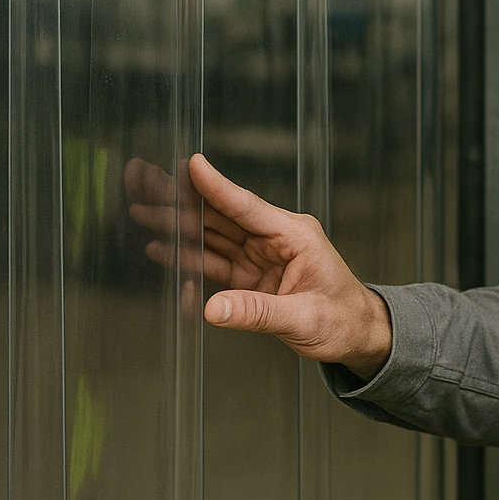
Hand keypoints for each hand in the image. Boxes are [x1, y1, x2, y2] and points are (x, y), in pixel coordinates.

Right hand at [124, 154, 393, 379]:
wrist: (358, 335)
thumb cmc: (343, 319)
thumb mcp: (303, 318)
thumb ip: (256, 313)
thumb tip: (213, 309)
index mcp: (294, 236)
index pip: (247, 207)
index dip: (215, 187)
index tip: (189, 164)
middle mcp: (275, 239)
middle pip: (221, 214)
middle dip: (181, 198)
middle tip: (145, 179)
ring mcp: (262, 256)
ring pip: (213, 235)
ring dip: (177, 224)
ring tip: (140, 210)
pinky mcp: (253, 275)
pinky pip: (216, 262)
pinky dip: (189, 256)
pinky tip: (161, 249)